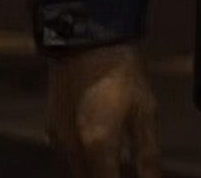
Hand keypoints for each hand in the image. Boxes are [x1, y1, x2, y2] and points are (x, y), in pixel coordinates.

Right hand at [45, 42, 160, 177]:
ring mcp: (58, 137)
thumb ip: (147, 157)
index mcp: (98, 146)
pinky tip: (98, 155)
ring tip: (114, 167)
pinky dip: (83, 164)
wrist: (84, 36)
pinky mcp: (52, 126)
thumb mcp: (144, 113)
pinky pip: (67, 157)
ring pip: (76, 173)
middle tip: (121, 170)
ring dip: (94, 174)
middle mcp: (72, 147)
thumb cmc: (121, 72)